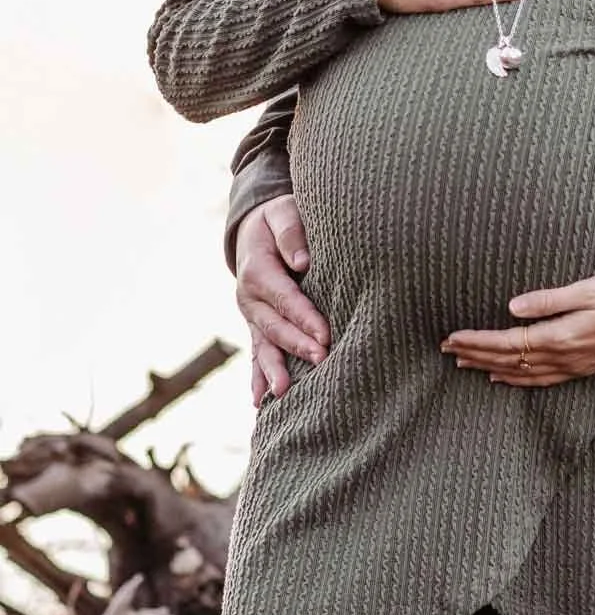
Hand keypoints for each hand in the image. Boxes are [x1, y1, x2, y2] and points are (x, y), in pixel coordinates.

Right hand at [235, 196, 329, 404]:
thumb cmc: (278, 218)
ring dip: (273, 370)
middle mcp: (249, 297)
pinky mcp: (256, 325)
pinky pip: (256, 352)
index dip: (305, 317)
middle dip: (297, 345)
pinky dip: (257, 377)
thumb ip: (291, 233)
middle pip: (275, 325)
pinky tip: (259, 402)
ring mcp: (250, 315)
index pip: (285, 297)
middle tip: (322, 360)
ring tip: (282, 394)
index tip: (325, 335)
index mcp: (257, 269)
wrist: (254, 229)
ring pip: (263, 345)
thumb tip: (302, 261)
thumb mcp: (283, 212)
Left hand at [442, 274, 594, 387]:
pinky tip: (500, 378)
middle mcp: (561, 357)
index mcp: (559, 336)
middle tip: (446, 349)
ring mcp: (570, 367)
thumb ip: (547, 300)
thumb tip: (512, 307)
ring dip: (489, 367)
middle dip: (475, 354)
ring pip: (519, 373)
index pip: (507, 341)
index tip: (454, 336)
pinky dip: (515, 380)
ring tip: (463, 362)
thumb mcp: (584, 289)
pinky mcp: (577, 369)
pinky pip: (539, 380)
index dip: (478, 340)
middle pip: (508, 360)